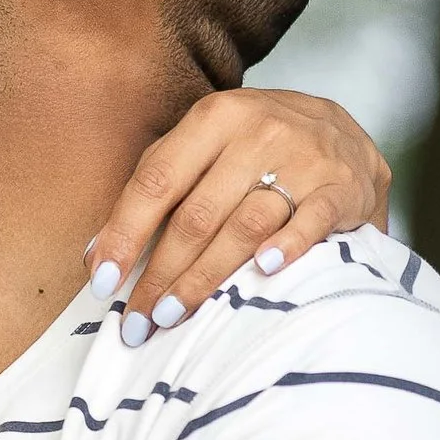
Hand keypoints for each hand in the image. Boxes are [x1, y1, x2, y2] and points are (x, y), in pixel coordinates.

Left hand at [87, 87, 391, 340]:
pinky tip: (262, 272)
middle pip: (197, 214)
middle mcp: (258, 131)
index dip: (125, 234)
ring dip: (206, 277)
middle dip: (160, 273)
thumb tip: (97, 255)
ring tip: (174, 316)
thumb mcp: (206, 145)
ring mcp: (304, 157)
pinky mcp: (342, 187)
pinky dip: (286, 247)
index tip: (103, 282)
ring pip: (245, 225)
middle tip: (137, 321)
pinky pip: (310, 222)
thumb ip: (156, 187)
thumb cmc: (257, 148)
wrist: (342, 131)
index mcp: (214, 118)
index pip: (157, 181)